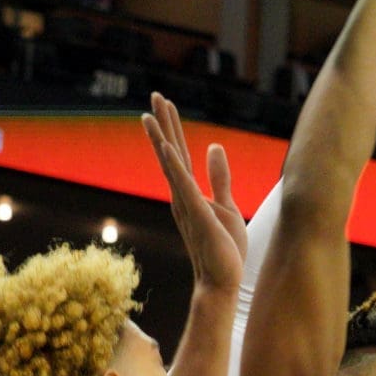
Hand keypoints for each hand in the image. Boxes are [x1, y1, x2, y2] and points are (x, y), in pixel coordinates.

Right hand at [142, 92, 247, 293]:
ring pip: (171, 165)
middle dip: (163, 124)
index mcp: (189, 193)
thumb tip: (214, 147)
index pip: (179, 153)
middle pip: (171, 152)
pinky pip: (184, 185)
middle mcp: (182, 195)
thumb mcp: (225, 205)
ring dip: (161, 138)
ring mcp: (187, 204)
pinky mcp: (197, 214)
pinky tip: (165, 147)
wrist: (221, 281)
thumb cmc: (223, 248)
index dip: (172, 128)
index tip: (165, 104)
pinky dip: (174, 165)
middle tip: (154, 95)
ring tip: (150, 114)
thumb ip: (219, 177)